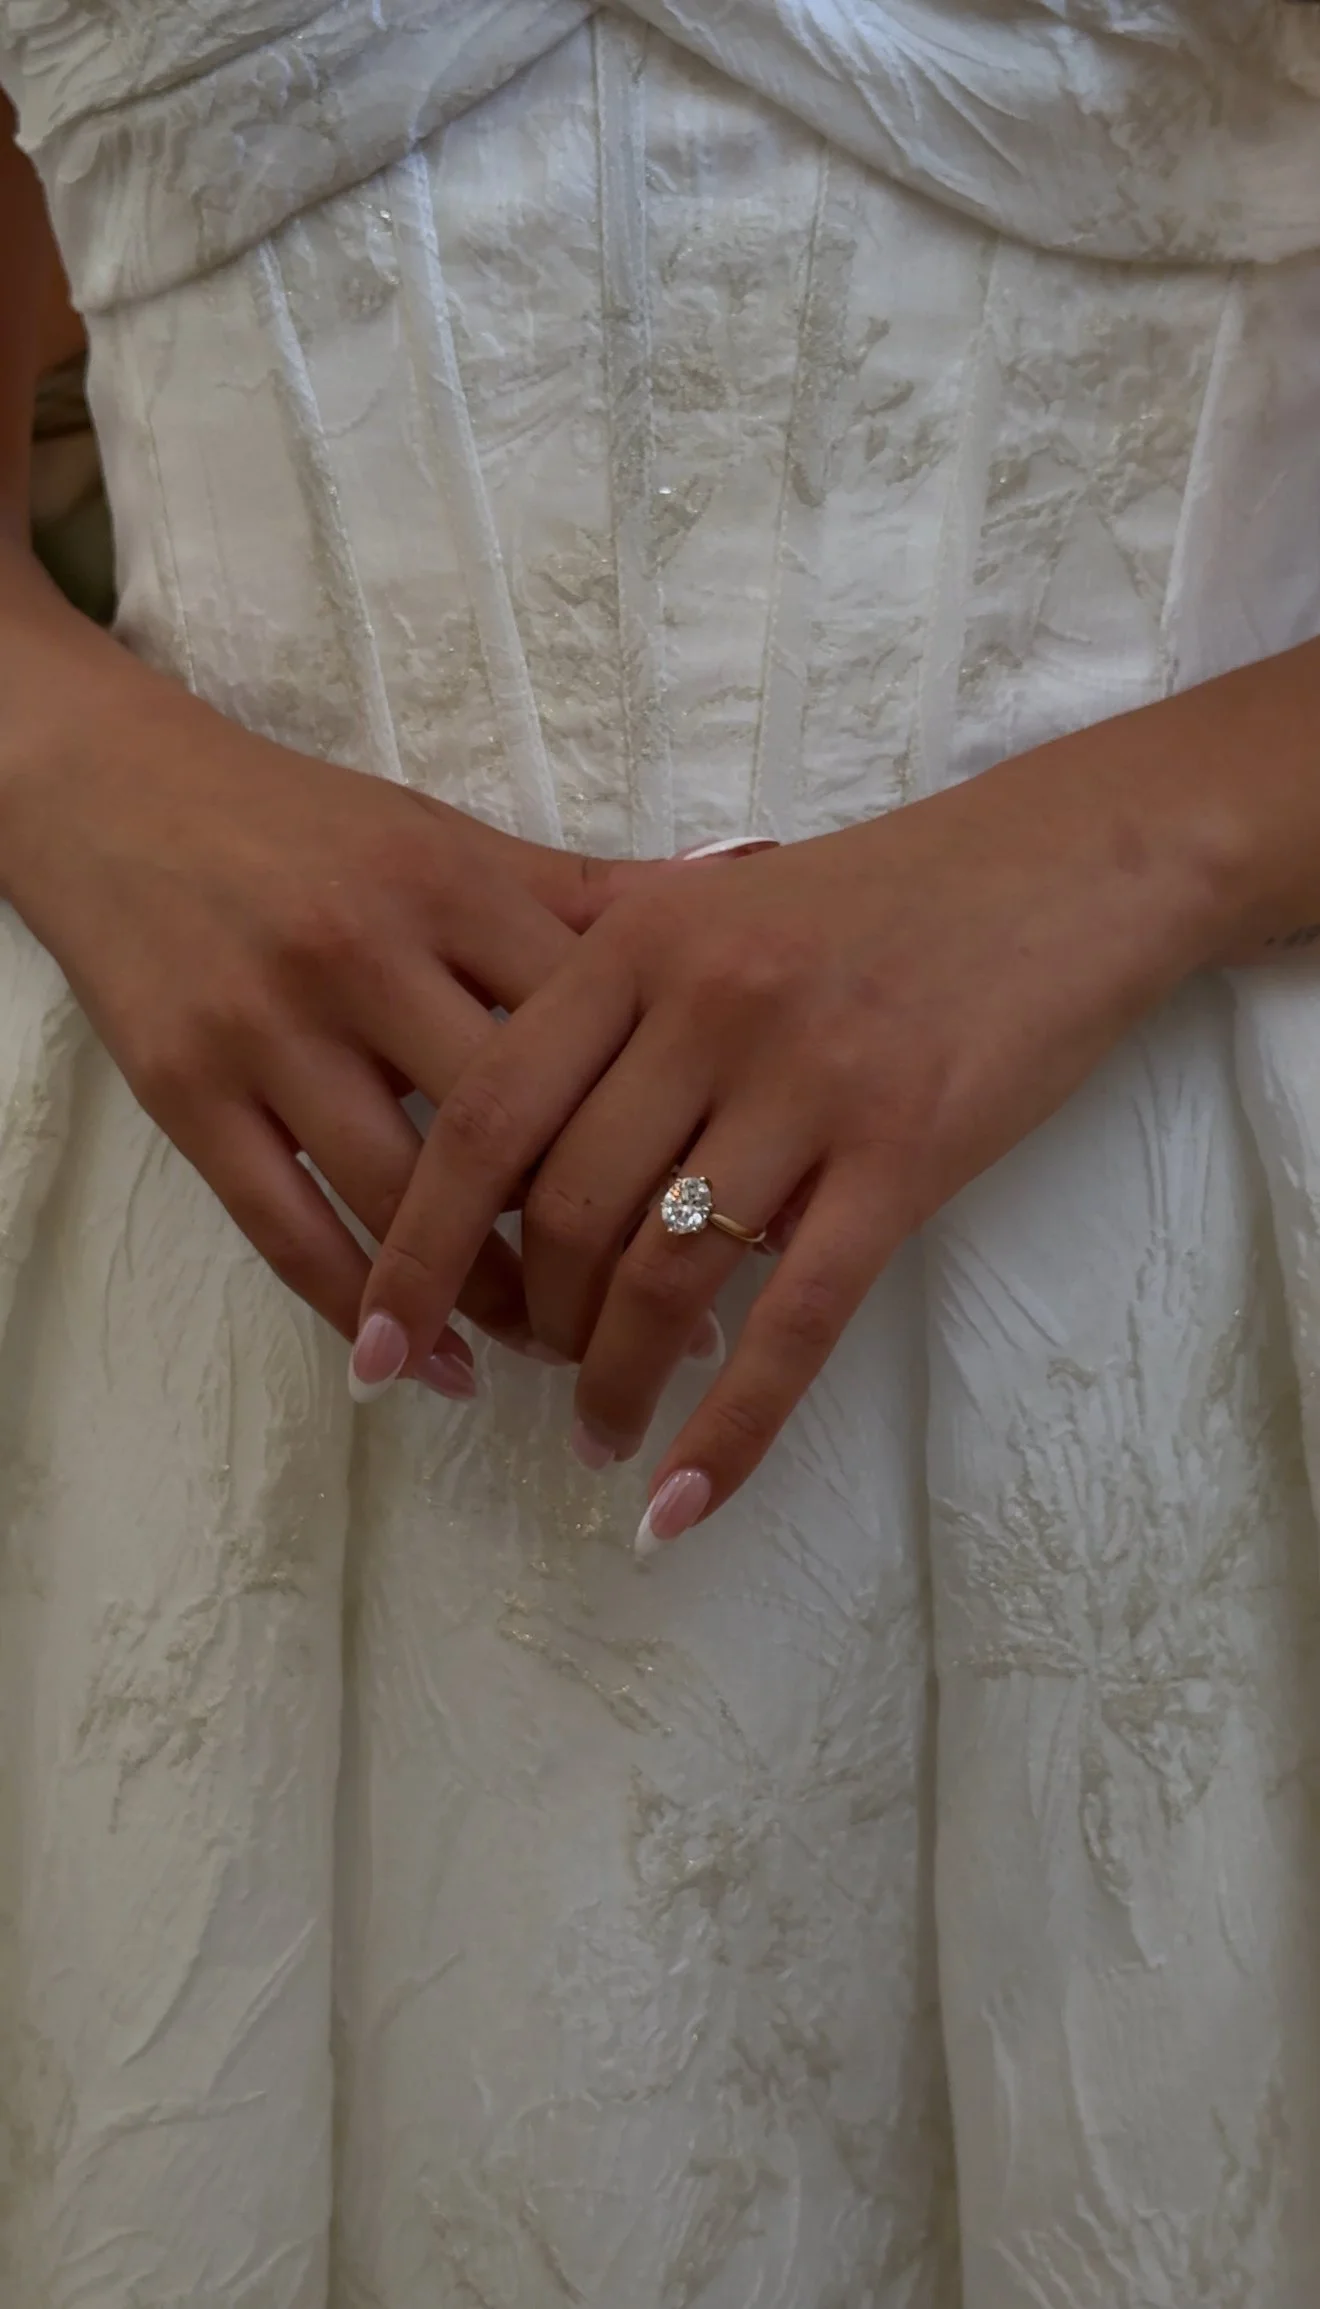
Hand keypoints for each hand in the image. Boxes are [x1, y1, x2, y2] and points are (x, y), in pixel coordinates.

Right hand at [0, 656, 649, 1390]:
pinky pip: (286, 1230)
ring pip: (401, 1193)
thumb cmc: (313, 830)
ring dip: (485, 1293)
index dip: (662, 1127)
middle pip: (507, 1124)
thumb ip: (587, 892)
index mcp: (451, 888)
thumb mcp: (453, 840)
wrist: (120, 798)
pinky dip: (363, 1309)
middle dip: (587, 1234)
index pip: (587, 1029)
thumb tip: (741, 883)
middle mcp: (364, 957)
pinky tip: (422, 1363)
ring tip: (548, 1348)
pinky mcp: (189, 1095)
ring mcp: (270, 1031)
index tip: (721, 1208)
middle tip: (651, 1312)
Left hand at [358, 716, 1230, 1532]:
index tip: (376, 1343)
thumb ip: (603, 973)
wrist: (1067, 867)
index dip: (414, 1245)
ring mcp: (807, 1082)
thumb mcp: (718, 897)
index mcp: (634, 944)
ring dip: (610, 1384)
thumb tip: (492, 1084)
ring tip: (599, 1438)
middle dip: (528, 1324)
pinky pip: (793, 1324)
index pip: (483, 1118)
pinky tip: (680, 1501)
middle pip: (562, 1212)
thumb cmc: (883, 896)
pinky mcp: (904, 1156)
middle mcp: (705, 1008)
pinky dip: (728, 1431)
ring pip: (663, 1275)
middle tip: (536, 1369)